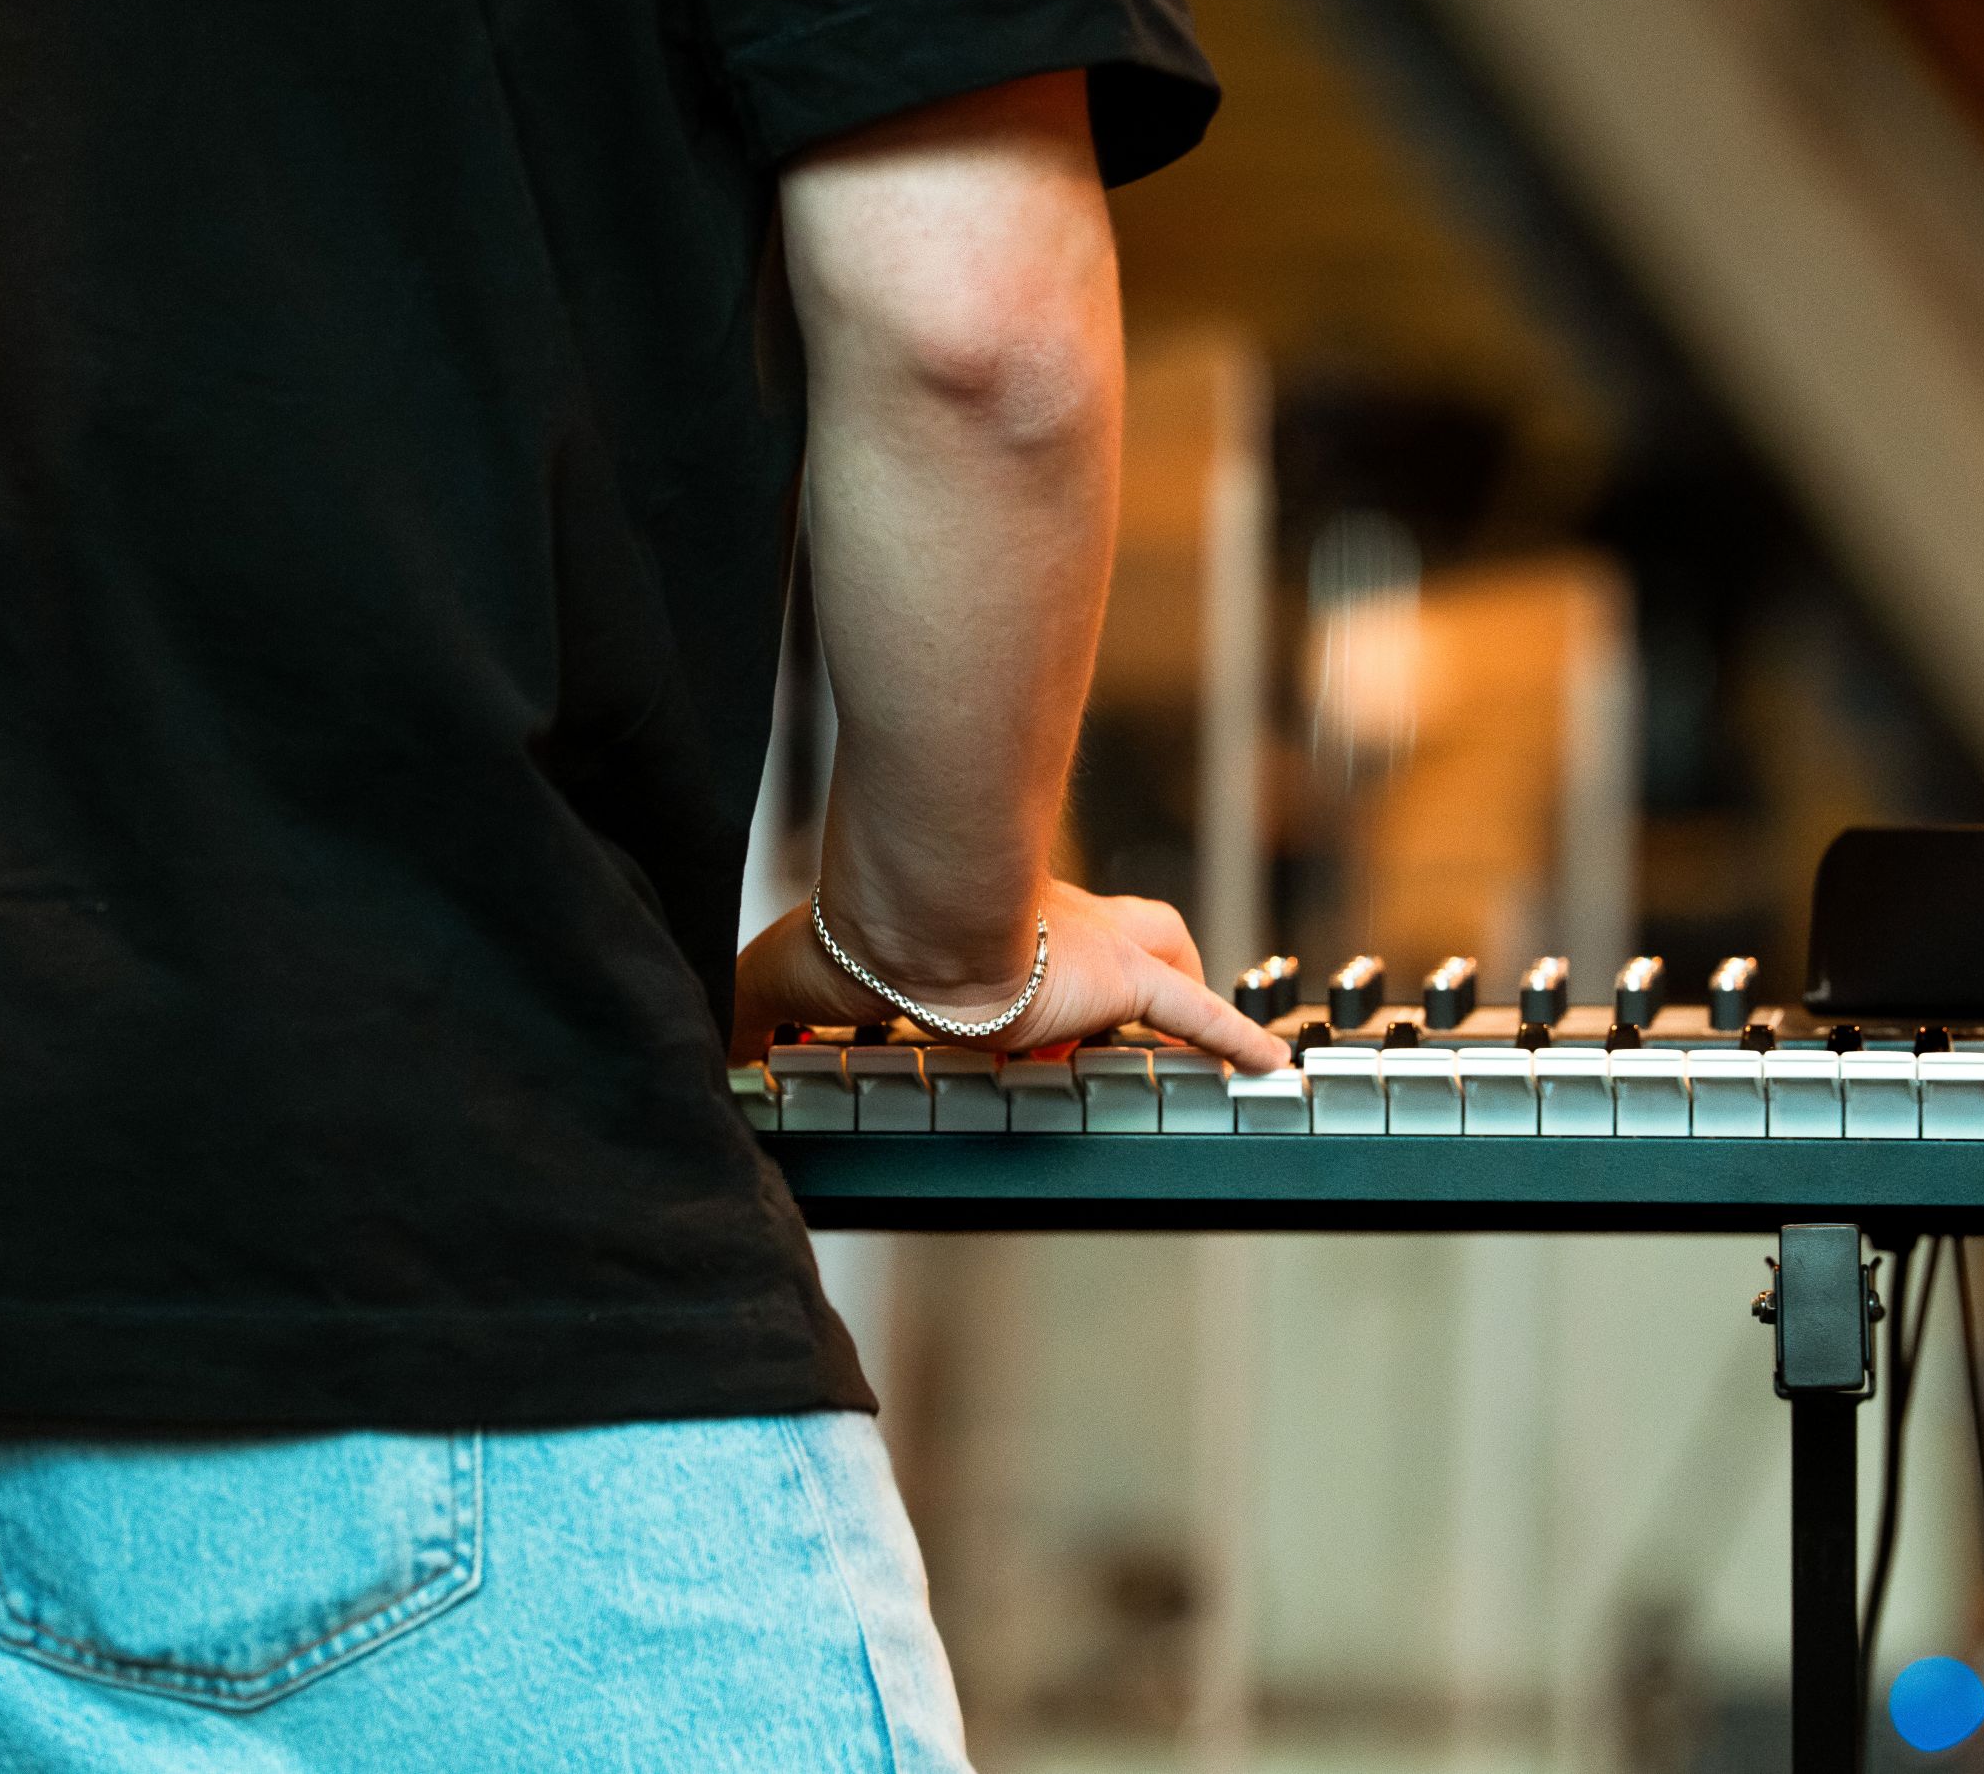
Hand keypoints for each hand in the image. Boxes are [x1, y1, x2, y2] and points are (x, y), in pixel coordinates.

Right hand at [731, 878, 1289, 1072]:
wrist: (911, 917)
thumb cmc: (860, 932)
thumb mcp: (790, 985)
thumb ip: (756, 1023)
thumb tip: (710, 1062)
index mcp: (984, 924)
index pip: (1020, 937)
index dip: (1020, 969)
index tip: (1000, 1009)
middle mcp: (1051, 924)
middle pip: (1106, 931)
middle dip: (1108, 976)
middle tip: (1098, 1027)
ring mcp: (1094, 949)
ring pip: (1163, 948)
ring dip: (1175, 984)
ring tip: (1194, 1035)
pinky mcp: (1124, 977)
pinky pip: (1196, 1011)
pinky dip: (1235, 1036)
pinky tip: (1273, 1065)